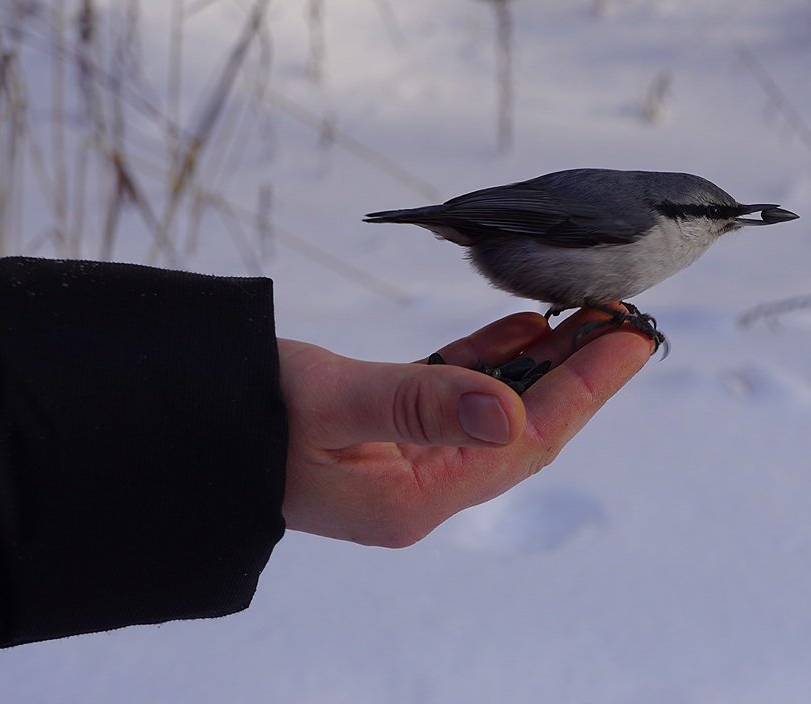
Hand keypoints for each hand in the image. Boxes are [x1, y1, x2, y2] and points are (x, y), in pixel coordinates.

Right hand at [277, 308, 651, 546]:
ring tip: (586, 312)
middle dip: (577, 373)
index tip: (635, 339)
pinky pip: (457, 397)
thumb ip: (420, 405)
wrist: (176, 426)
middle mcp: (419, 488)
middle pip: (524, 428)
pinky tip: (523, 327)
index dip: (587, 389)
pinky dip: (491, 361)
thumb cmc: (242, 417)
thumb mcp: (331, 402)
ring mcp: (403, 463)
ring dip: (541, 362)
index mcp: (414, 498)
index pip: (528, 442)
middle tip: (623, 316)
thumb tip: (511, 416)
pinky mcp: (385, 433)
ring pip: (497, 410)